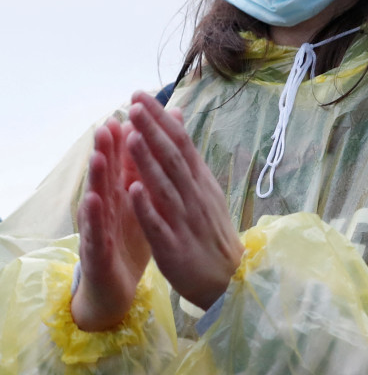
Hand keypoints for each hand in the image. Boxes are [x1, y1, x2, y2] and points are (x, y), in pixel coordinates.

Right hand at [73, 120, 151, 330]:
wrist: (114, 286)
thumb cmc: (128, 240)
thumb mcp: (141, 205)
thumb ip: (144, 175)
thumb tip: (152, 142)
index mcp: (122, 196)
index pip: (125, 163)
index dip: (128, 138)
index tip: (132, 110)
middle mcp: (107, 208)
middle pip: (108, 176)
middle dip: (108, 150)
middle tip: (108, 124)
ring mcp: (99, 229)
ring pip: (97, 200)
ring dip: (97, 177)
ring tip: (99, 155)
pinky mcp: (97, 253)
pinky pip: (97, 233)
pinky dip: (97, 217)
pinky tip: (95, 201)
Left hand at [124, 91, 243, 308]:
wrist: (228, 278)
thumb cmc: (210, 232)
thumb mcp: (204, 190)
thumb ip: (187, 157)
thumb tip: (176, 119)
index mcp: (200, 182)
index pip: (181, 144)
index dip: (160, 120)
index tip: (140, 96)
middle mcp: (194, 197)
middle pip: (172, 159)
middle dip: (152, 131)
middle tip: (133, 105)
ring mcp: (185, 221)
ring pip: (164, 187)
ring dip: (148, 162)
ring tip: (131, 137)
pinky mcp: (174, 247)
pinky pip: (159, 224)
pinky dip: (146, 206)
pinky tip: (132, 189)